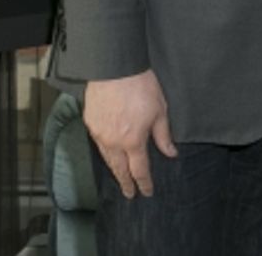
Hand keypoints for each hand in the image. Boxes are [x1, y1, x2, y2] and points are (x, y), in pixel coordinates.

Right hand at [83, 70, 177, 197]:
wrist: (115, 67)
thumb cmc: (141, 85)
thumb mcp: (160, 110)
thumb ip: (163, 135)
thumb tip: (171, 153)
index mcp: (133, 141)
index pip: (139, 170)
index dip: (144, 183)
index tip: (146, 192)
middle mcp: (113, 142)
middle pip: (119, 169)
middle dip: (125, 183)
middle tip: (129, 193)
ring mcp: (99, 133)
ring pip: (106, 158)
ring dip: (114, 169)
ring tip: (120, 177)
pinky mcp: (90, 122)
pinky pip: (98, 143)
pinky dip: (105, 152)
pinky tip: (109, 153)